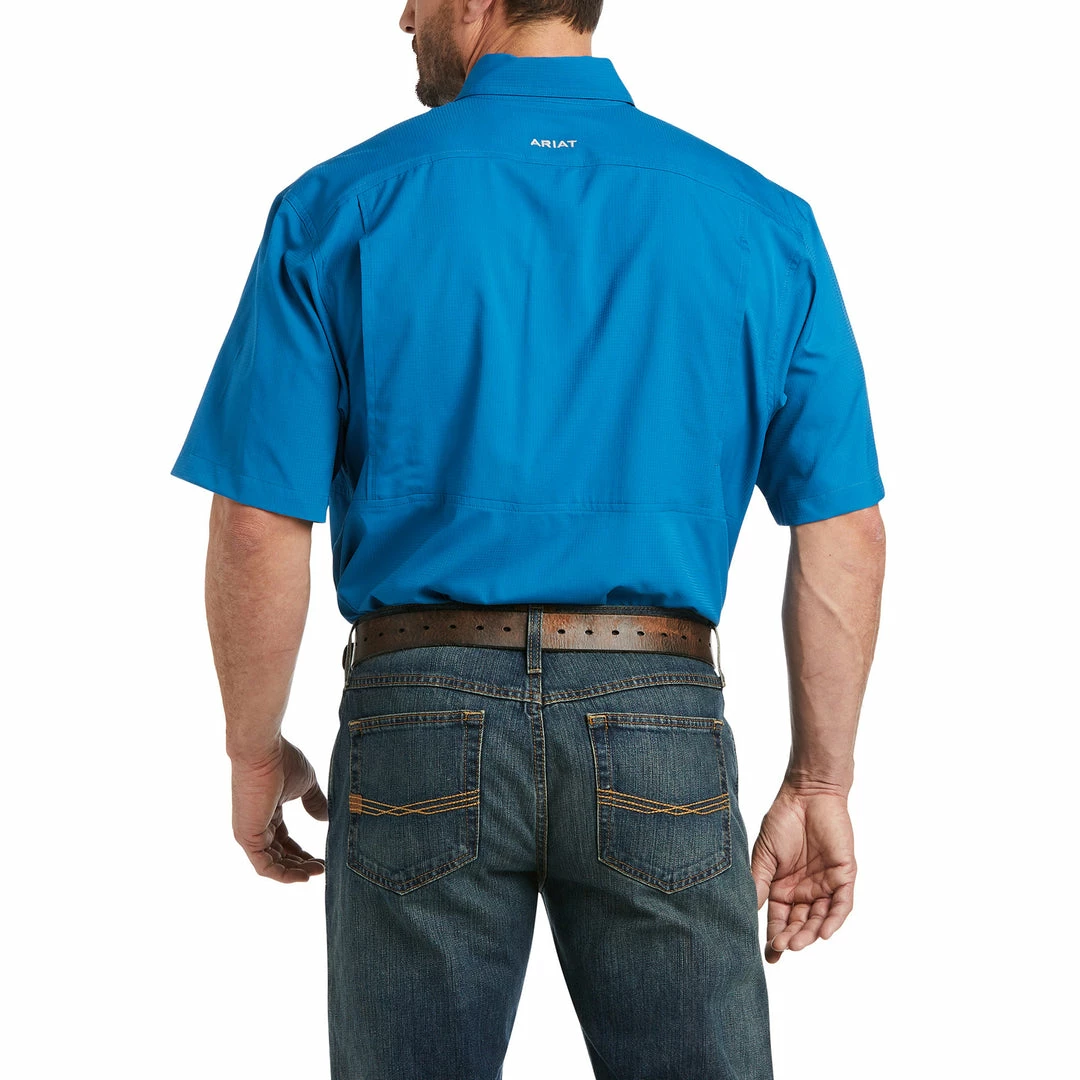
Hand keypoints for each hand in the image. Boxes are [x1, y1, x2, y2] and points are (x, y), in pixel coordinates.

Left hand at [230, 736, 328, 881]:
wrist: (263, 751)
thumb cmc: (282, 760)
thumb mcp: (306, 784)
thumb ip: (315, 802)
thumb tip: (326, 818)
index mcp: (268, 812)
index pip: (284, 840)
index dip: (303, 852)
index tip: (323, 857)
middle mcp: (257, 825)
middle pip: (280, 854)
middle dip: (302, 864)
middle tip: (323, 867)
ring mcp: (250, 832)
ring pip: (272, 863)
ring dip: (295, 871)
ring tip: (317, 872)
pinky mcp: (247, 837)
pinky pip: (263, 866)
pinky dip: (282, 874)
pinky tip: (302, 877)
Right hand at [750, 785, 855, 962]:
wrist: (806, 794)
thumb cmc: (782, 820)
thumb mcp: (763, 855)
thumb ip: (758, 883)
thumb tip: (748, 913)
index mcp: (783, 888)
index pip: (779, 921)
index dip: (775, 939)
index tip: (769, 957)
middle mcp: (804, 891)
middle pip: (799, 923)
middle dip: (791, 938)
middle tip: (782, 947)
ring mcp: (825, 885)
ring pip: (820, 918)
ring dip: (810, 933)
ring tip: (797, 943)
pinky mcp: (843, 876)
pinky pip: (841, 904)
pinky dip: (834, 919)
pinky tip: (823, 932)